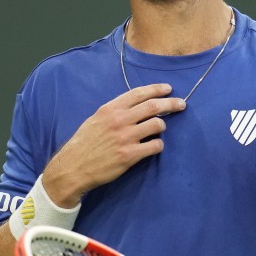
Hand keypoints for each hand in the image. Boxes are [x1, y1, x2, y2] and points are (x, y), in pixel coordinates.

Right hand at [42, 84, 185, 206]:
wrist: (74, 166)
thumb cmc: (84, 143)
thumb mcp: (96, 119)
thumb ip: (115, 111)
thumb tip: (136, 106)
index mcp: (110, 109)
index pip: (139, 93)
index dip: (156, 89)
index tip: (168, 89)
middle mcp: (119, 120)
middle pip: (153, 106)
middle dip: (171, 103)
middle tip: (181, 105)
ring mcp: (126, 137)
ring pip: (157, 125)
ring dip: (162, 126)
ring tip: (158, 130)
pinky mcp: (130, 155)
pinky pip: (155, 146)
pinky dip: (158, 145)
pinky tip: (154, 146)